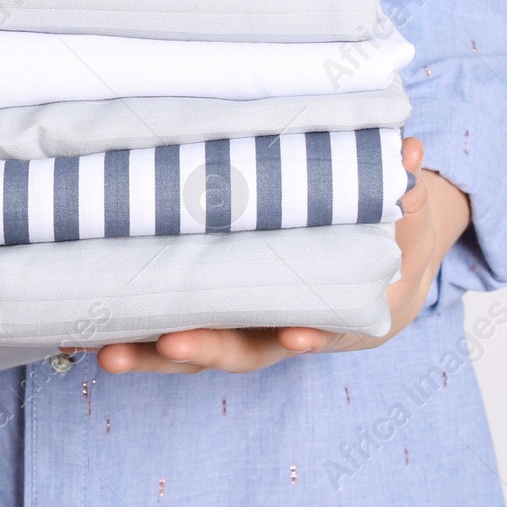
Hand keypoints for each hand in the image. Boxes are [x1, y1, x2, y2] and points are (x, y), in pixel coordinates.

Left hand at [92, 137, 469, 373]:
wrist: (384, 266)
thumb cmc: (388, 238)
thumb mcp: (408, 216)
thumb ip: (408, 192)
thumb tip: (413, 154)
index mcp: (335, 311)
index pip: (320, 326)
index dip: (309, 332)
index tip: (295, 334)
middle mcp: (283, 328)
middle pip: (243, 348)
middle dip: (203, 349)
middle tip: (167, 344)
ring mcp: (242, 324)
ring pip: (195, 348)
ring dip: (150, 352)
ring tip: (103, 352)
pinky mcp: (209, 310)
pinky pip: (171, 327)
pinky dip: (136, 333)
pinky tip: (92, 333)